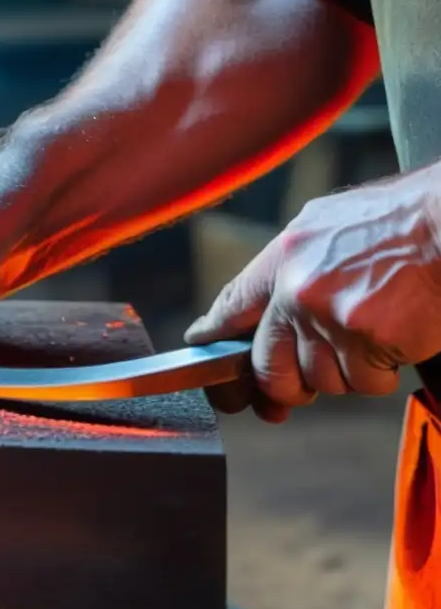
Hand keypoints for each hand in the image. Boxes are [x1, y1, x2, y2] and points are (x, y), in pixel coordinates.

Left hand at [185, 168, 440, 422]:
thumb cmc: (406, 219)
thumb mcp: (332, 222)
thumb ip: (297, 265)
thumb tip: (267, 309)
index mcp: (286, 255)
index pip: (232, 306)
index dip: (213, 336)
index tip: (202, 350)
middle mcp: (298, 289)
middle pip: (267, 366)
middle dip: (280, 386)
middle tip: (294, 389)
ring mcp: (331, 319)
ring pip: (320, 380)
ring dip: (347, 372)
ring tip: (373, 332)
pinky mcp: (368, 343)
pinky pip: (364, 383)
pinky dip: (380, 373)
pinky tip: (398, 338)